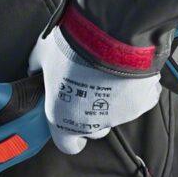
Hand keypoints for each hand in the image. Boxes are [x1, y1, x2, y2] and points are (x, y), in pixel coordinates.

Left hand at [29, 27, 160, 154]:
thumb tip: (34, 70)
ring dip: (113, 98)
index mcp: (64, 118)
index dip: (68, 136)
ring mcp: (120, 115)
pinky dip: (136, 88)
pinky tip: (130, 71)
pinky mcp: (143, 102)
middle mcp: (92, 123)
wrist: (111, 31)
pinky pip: (140, 99)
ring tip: (109, 72)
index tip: (69, 123)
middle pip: (94, 130)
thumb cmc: (71, 46)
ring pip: (117, 114)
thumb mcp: (42, 54)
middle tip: (88, 90)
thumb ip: (37, 69)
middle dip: (90, 114)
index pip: (67, 145)